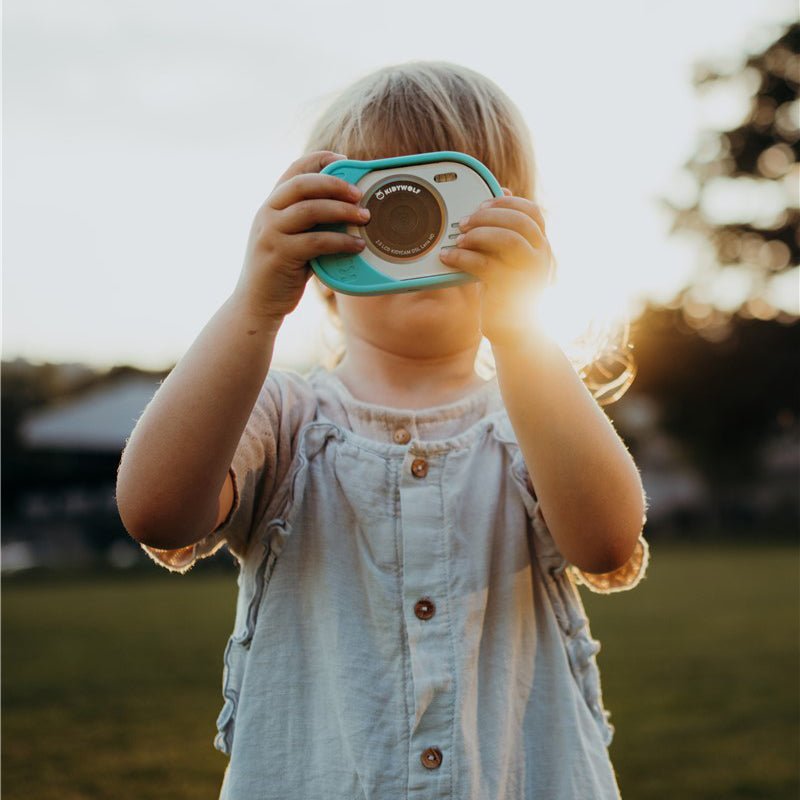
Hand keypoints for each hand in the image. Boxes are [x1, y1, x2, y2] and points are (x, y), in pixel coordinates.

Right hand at [234, 151, 367, 323]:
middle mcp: (268, 213)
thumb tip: (349, 212)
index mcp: (271, 205)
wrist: (255, 304)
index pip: (294, 170)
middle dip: (335, 183)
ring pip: (310, 209)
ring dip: (342, 211)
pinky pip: (316, 241)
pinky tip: (357, 245)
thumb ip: (311, 224)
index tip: (344, 160)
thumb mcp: (292, 240)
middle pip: (303, 184)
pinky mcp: (280, 254)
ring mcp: (271, 233)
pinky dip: (340, 241)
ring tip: (365, 217)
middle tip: (360, 193)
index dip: (319, 159)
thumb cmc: (281, 272)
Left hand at [438, 189, 552, 346]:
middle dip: (487, 216)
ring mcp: (527, 274)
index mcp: (541, 246)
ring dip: (478, 234)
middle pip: (519, 221)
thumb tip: (504, 195)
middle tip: (463, 222)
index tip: (483, 205)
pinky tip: (448, 257)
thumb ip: (508, 232)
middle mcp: (540, 257)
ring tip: (459, 239)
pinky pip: (484, 264)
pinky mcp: (509, 290)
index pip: (532, 212)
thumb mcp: (511, 258)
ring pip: (507, 239)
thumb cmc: (509, 290)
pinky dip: (462, 257)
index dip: (506, 204)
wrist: (516, 331)